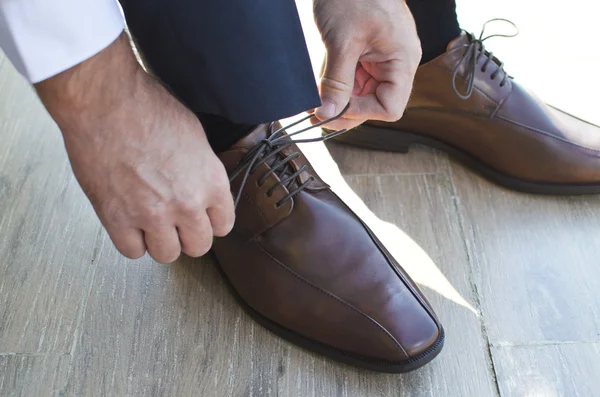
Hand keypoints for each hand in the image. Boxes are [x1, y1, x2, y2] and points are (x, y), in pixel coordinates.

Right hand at [35, 33, 234, 263]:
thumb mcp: (195, 135)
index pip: (223, 225)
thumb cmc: (148, 107)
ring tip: (151, 223)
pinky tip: (129, 223)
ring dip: (160, 241)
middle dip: (187, 235)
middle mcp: (187, 203)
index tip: (201, 217)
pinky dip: (132, 241)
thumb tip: (201, 185)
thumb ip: (202, 169)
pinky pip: (132, 251)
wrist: (106, 101)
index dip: (210, 221)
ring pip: (166, 254)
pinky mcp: (117, 218)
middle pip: (198, 246)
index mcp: (211, 181)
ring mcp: (152, 214)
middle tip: (175, 221)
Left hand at [313, 0, 421, 129]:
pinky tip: (322, 82)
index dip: (361, 114)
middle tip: (318, 112)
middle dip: (347, 108)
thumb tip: (328, 113)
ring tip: (317, 97)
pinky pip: (356, 77)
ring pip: (363, 92)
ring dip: (340, 97)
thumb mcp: (342, 42)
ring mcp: (383, 57)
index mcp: (402, 60)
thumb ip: (336, 82)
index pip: (390, 107)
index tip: (333, 111)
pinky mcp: (369, 52)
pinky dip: (338, 83)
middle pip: (375, 102)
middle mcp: (397, 62)